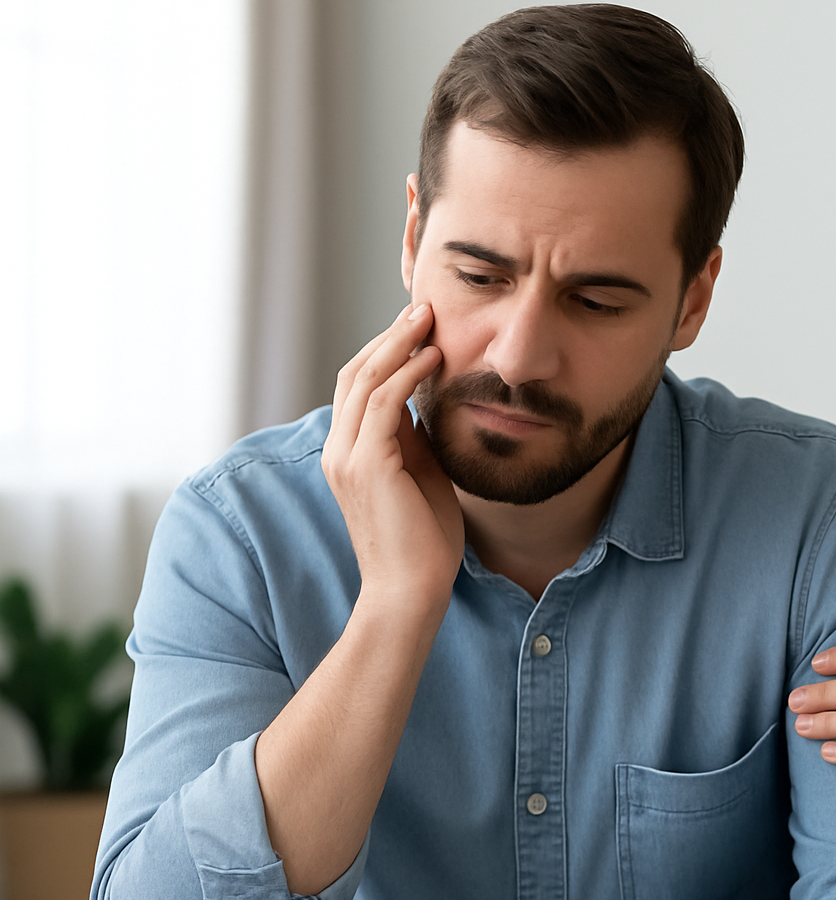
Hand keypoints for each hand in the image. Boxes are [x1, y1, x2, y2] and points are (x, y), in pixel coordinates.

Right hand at [321, 302, 462, 614]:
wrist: (411, 590)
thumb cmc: (423, 540)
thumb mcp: (420, 474)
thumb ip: (414, 438)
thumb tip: (425, 401)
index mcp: (347, 453)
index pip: (358, 387)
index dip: (386, 352)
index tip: (420, 327)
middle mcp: (338, 451)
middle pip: (355, 374)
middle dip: (389, 338)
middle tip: (424, 309)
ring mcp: (346, 457)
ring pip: (364, 382)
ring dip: (398, 345)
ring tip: (429, 320)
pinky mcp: (365, 466)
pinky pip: (381, 405)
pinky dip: (406, 375)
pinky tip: (433, 358)